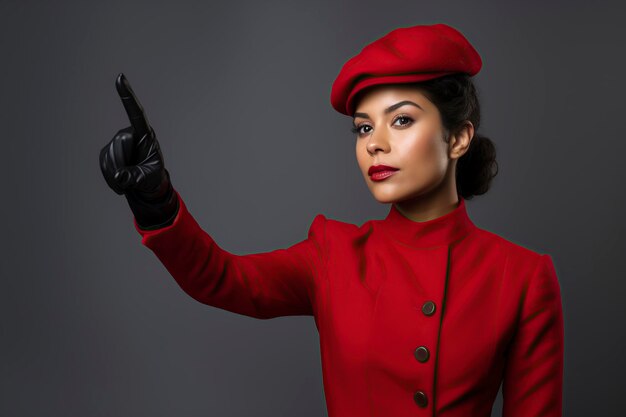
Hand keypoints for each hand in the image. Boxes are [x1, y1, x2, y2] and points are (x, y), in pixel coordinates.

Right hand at [99, 73, 178, 228]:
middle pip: (119, 145)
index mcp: (145, 134)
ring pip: (110, 156)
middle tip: (133, 177)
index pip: (136, 113)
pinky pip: (104, 164)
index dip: (127, 95)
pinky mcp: (108, 151)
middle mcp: (129, 133)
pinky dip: (110, 177)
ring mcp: (117, 141)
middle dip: (124, 164)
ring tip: (128, 181)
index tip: (120, 77)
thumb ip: (136, 176)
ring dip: (117, 174)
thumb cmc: (152, 175)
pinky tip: (120, 181)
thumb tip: (120, 176)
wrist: (145, 183)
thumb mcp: (149, 177)